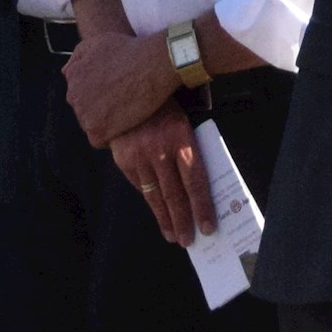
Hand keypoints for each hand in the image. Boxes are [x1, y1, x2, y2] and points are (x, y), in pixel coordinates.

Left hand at [68, 26, 180, 147]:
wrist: (153, 64)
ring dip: (106, 121)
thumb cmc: (130, 50)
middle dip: (100, 107)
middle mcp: (73, 96)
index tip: (114, 90)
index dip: (98, 92)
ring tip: (126, 111)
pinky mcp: (97, 132)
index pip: (80, 92)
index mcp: (72, 77)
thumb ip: (78, 57)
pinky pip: (100, 140)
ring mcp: (83, 115)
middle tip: (122, 100)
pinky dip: (112, 136)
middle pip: (85, 109)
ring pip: (92, 125)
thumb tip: (67, 72)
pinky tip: (125, 124)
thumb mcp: (98, 42)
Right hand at [110, 109, 210, 245]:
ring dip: (165, 219)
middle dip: (183, 221)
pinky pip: (140, 187)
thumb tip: (202, 184)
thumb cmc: (164, 106)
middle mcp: (158, 150)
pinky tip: (158, 212)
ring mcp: (138, 157)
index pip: (195, 181)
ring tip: (174, 236)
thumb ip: (190, 148)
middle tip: (190, 240)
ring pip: (154, 196)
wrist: (126, 90)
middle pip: (174, 195)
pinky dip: (150, 201)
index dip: (202, 207)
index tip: (208, 227)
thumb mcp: (184, 120)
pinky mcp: (123, 161)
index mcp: (180, 138)